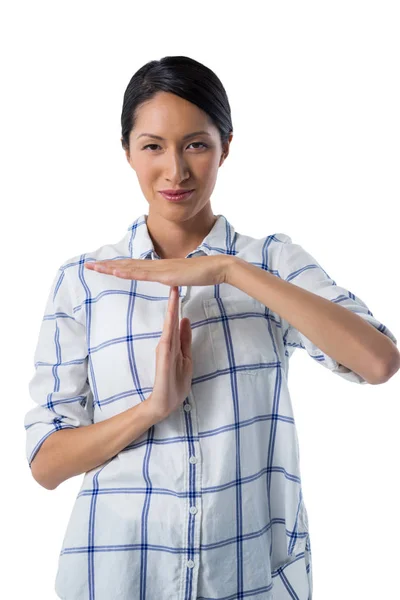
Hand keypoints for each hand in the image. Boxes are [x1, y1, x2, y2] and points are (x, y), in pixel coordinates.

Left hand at [84, 254, 232, 286]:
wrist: (217, 267)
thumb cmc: (204, 273)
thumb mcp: (184, 278)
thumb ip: (174, 280)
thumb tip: (170, 282)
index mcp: (160, 267)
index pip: (134, 266)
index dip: (118, 266)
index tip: (103, 266)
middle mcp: (157, 265)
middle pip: (127, 265)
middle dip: (107, 265)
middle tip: (88, 264)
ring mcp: (160, 269)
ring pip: (131, 268)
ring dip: (112, 267)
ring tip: (95, 266)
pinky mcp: (165, 275)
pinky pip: (143, 274)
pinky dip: (127, 272)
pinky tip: (116, 271)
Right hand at [146, 285, 192, 420]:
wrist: (164, 404)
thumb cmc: (174, 383)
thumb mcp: (185, 356)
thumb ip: (185, 339)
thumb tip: (186, 319)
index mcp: (173, 344)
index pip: (175, 320)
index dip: (177, 304)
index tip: (178, 288)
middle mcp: (167, 344)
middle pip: (171, 319)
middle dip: (173, 302)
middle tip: (174, 282)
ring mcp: (165, 351)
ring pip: (168, 326)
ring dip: (171, 310)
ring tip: (173, 294)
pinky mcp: (164, 360)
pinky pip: (167, 341)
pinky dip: (169, 329)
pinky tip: (171, 318)